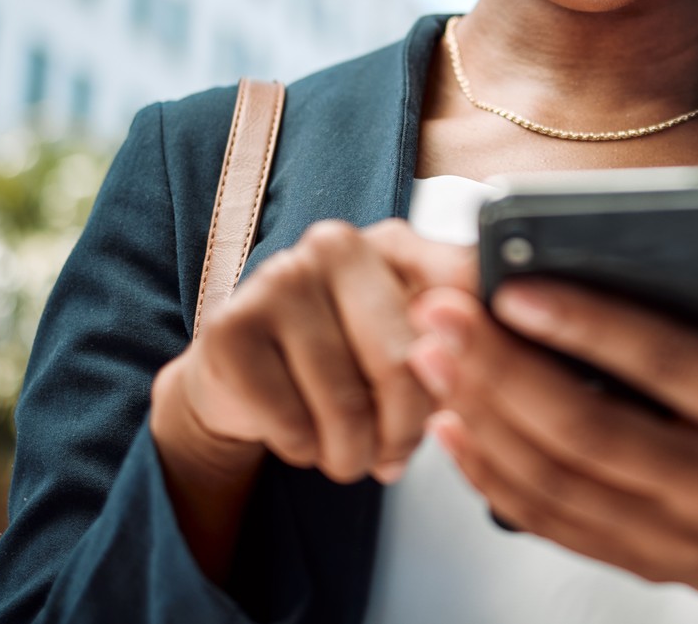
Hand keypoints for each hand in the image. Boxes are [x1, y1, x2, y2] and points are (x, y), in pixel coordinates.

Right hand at [150, 219, 473, 575]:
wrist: (246, 384)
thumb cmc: (343, 363)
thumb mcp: (410, 347)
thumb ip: (457, 341)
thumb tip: (468, 348)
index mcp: (392, 242)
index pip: (456, 308)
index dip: (463, 370)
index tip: (451, 401)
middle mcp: (334, 245)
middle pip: (402, 367)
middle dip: (403, 433)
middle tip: (392, 454)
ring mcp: (277, 280)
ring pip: (347, 407)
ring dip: (353, 456)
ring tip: (347, 453)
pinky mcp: (230, 329)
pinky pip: (293, 425)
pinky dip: (305, 451)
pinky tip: (301, 435)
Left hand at [406, 255, 697, 623]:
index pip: (668, 366)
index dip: (589, 327)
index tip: (519, 287)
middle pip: (590, 430)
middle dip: (502, 369)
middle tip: (441, 315)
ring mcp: (674, 536)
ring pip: (557, 482)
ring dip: (481, 418)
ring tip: (429, 356)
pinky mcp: (642, 565)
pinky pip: (552, 523)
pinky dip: (492, 477)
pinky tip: (453, 425)